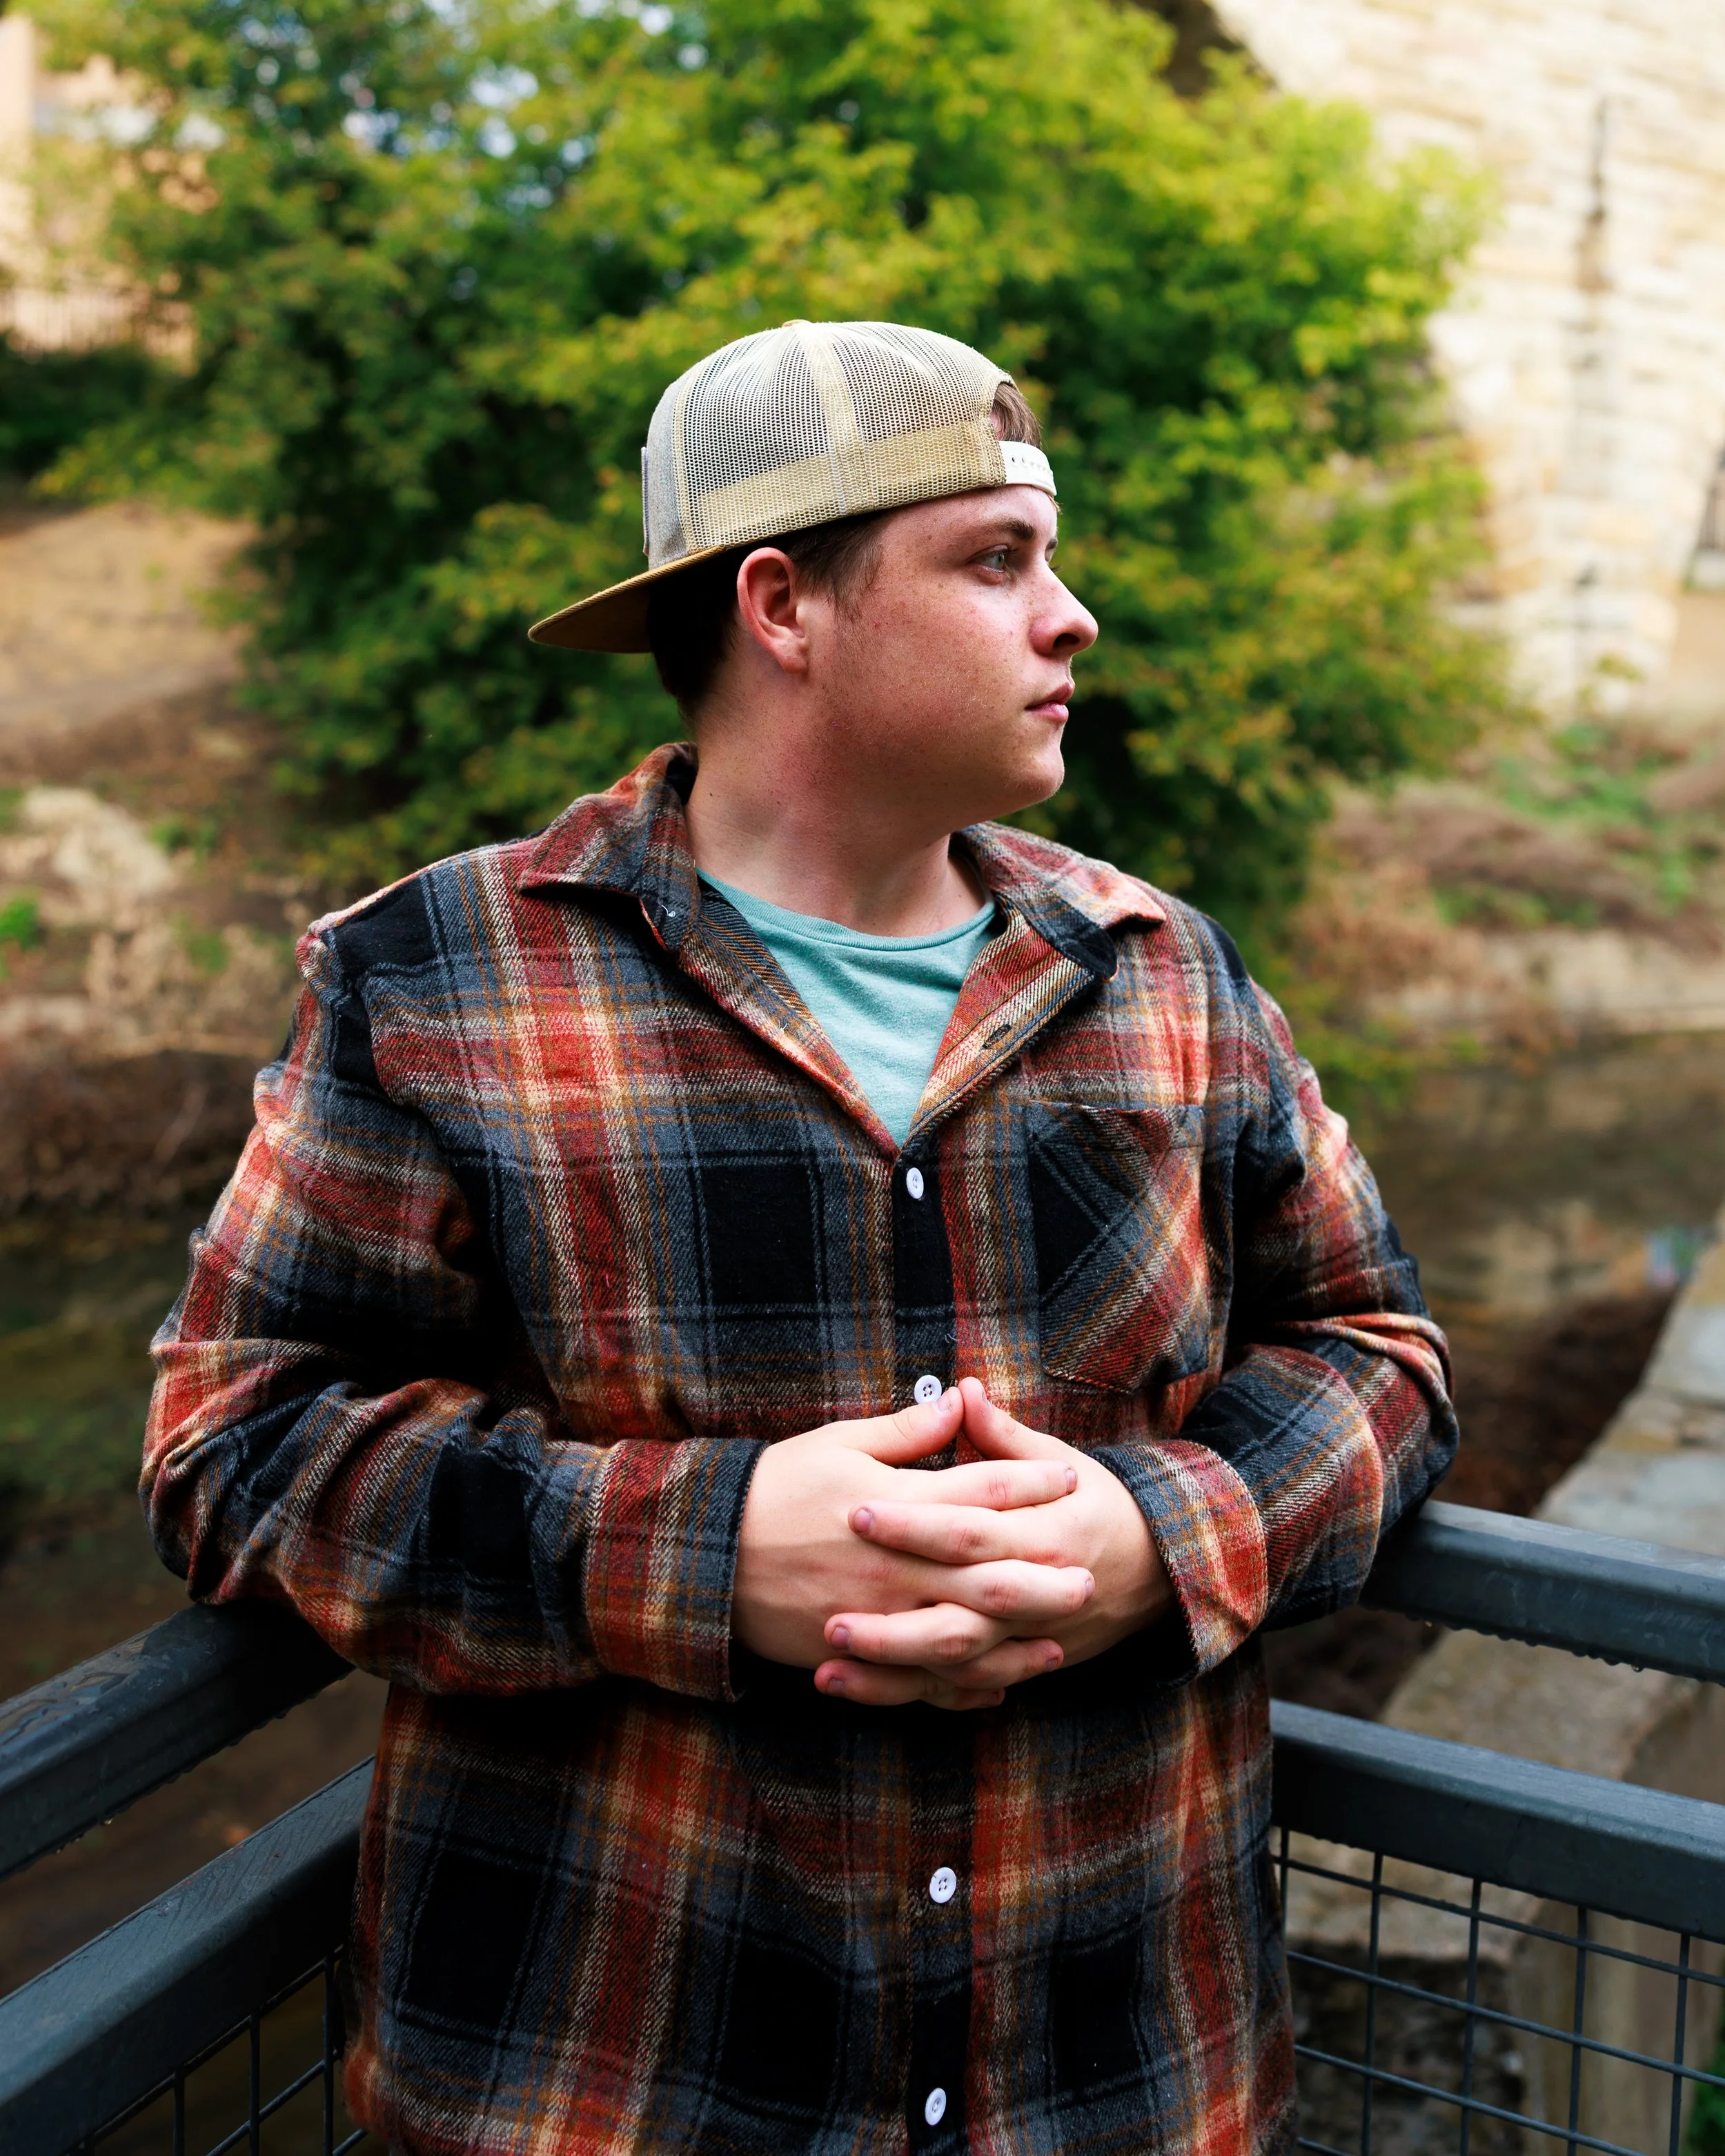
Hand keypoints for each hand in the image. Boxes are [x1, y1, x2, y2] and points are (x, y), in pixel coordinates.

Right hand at [733, 1387, 1090, 1707]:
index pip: (982, 1493)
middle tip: (1090, 1579)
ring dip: (1017, 1643)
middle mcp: (898, 1567)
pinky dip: (963, 1689)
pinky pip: (922, 1682)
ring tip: (1059, 1640)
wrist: (706, 1555)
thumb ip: (906, 1431)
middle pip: (990, 1575)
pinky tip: (996, 1686)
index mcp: (897, 1505)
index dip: (1031, 1484)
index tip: (1068, 1481)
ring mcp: (881, 1618)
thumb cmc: (775, 1487)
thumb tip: (960, 1403)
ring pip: (967, 1640)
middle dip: (1044, 1578)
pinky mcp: (860, 1655)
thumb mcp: (838, 1444)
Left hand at [815, 1377, 1171, 1705]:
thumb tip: (962, 1389)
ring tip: (828, 1650)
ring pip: (955, 1661)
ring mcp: (1027, 1639)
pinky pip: (959, 1689)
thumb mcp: (1063, 1464)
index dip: (913, 1524)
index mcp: (1044, 1535)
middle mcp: (1036, 1594)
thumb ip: (1005, 1436)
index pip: (969, 1531)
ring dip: (891, 1662)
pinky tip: (851, 1684)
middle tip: (829, 1608)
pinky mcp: (1019, 1665)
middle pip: (958, 1611)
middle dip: (891, 1614)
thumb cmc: (1102, 1505)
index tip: (856, 1511)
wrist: (1161, 1569)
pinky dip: (909, 1691)